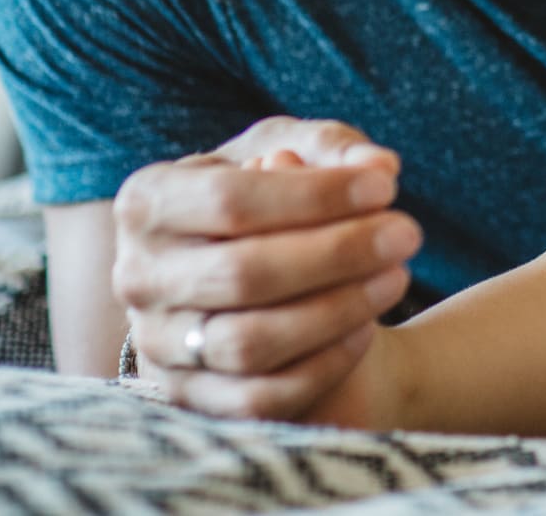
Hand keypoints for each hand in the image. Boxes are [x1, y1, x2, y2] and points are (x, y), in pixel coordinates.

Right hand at [112, 116, 419, 420]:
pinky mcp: (189, 397)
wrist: (249, 273)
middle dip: (337, 253)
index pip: (228, 200)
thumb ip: (331, 147)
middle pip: (240, 274)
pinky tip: (367, 329)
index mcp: (148, 201)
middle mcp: (137, 276)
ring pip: (247, 343)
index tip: (387, 185)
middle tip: (408, 233)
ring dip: (335, 311)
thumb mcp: (290, 149)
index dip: (315, 195)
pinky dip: (321, 366)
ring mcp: (156, 344)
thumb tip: (377, 165)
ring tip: (396, 277)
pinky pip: (256, 399)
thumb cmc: (271, 198)